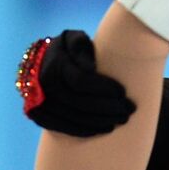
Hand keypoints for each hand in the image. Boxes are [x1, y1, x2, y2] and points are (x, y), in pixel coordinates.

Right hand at [16, 31, 135, 136]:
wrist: (39, 63)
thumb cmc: (66, 50)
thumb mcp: (74, 39)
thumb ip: (82, 48)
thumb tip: (91, 68)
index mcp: (54, 66)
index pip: (82, 81)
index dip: (105, 89)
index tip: (123, 92)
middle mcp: (43, 86)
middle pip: (81, 103)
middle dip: (109, 108)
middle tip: (129, 110)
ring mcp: (38, 103)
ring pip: (75, 117)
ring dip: (102, 121)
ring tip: (122, 120)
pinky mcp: (39, 116)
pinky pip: (64, 128)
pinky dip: (87, 130)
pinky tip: (106, 128)